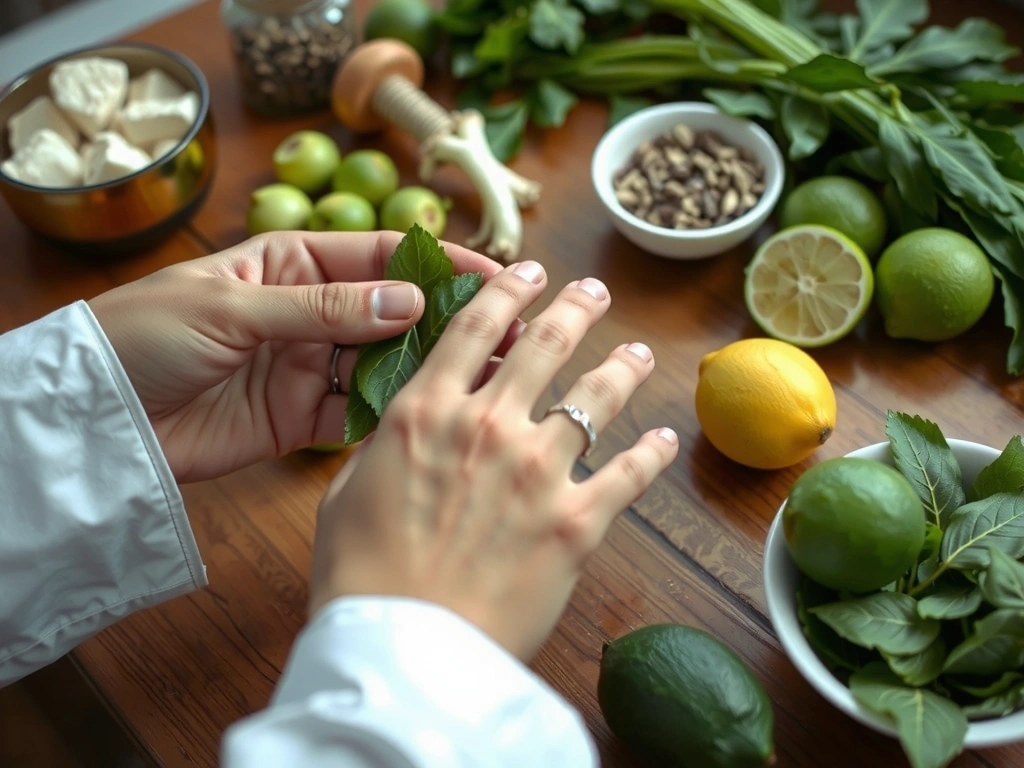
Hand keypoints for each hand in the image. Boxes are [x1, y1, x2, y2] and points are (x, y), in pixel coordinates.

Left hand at [88, 231, 501, 482]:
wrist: (97, 418)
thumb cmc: (145, 336)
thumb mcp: (233, 310)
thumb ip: (324, 308)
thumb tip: (409, 301)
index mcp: (291, 263)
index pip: (380, 255)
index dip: (438, 263)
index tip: (493, 274)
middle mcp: (308, 312)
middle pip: (393, 312)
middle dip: (448, 322)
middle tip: (508, 333)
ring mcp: (307, 367)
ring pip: (384, 365)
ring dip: (430, 370)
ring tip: (486, 377)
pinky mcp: (299, 420)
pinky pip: (357, 416)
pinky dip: (391, 417)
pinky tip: (431, 418)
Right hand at [309, 261, 678, 659]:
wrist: (401, 649)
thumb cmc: (362, 576)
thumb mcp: (347, 493)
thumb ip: (384, 449)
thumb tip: (406, 428)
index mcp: (426, 413)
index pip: (476, 328)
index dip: (508, 290)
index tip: (529, 269)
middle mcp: (488, 427)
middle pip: (547, 345)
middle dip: (576, 307)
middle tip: (594, 291)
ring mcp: (538, 471)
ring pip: (597, 397)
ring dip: (623, 366)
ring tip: (638, 352)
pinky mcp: (577, 523)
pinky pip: (628, 474)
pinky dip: (652, 454)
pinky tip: (665, 440)